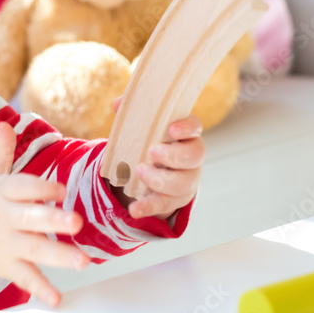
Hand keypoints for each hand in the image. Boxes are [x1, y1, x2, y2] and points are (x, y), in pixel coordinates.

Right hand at [0, 122, 90, 306]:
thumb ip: (1, 151)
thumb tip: (5, 123)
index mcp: (4, 193)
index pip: (23, 187)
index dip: (42, 188)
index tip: (62, 189)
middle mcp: (7, 218)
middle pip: (31, 219)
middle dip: (53, 221)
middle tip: (77, 223)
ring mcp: (7, 244)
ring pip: (34, 250)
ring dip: (59, 256)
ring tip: (84, 262)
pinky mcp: (7, 266)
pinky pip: (25, 278)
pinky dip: (41, 290)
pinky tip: (58, 299)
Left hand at [111, 96, 204, 219]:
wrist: (152, 173)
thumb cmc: (150, 143)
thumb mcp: (142, 128)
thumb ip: (132, 113)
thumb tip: (118, 103)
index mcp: (186, 135)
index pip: (195, 127)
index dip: (187, 128)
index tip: (171, 129)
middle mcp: (191, 158)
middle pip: (194, 156)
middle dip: (174, 155)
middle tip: (152, 151)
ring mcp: (185, 180)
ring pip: (183, 183)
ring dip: (160, 179)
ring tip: (139, 172)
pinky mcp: (173, 200)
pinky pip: (164, 205)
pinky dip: (148, 207)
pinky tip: (134, 209)